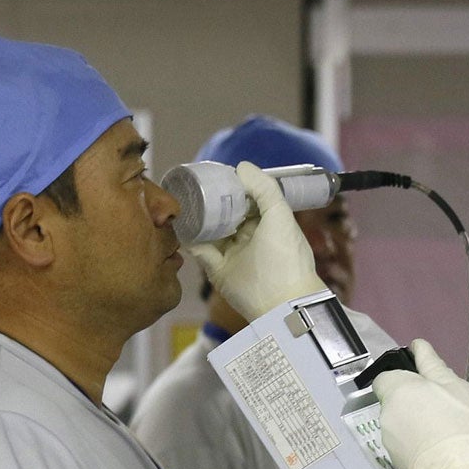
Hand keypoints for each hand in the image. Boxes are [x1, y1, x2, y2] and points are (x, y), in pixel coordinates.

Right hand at [190, 161, 327, 322]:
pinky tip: (183, 225)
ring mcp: (232, 255)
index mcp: (267, 224)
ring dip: (200, 218)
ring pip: (212, 231)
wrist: (280, 302)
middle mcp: (249, 238)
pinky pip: (201, 251)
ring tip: (185, 202)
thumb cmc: (285, 255)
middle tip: (196, 187)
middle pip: (227, 214)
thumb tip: (241, 167)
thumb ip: (264, 188)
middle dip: (213, 202)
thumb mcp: (280, 214)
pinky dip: (191, 239)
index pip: (247, 200)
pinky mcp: (218, 271)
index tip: (218, 175)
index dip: (234, 187)